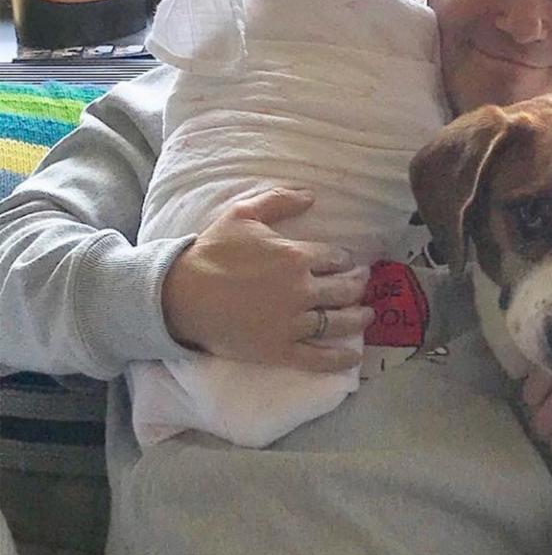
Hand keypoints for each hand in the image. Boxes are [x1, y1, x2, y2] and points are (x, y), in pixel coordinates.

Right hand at [162, 187, 373, 371]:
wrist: (181, 295)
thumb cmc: (212, 252)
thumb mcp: (243, 214)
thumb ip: (279, 201)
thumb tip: (312, 196)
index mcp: (296, 257)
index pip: (337, 258)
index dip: (346, 260)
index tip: (348, 262)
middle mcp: (301, 290)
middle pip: (344, 289)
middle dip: (359, 285)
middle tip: (364, 284)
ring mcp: (293, 323)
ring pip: (338, 321)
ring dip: (359, 317)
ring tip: (367, 314)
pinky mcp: (281, 349)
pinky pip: (319, 356)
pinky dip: (340, 358)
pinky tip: (354, 355)